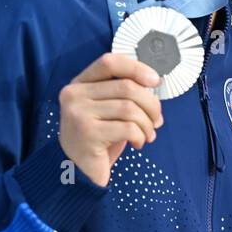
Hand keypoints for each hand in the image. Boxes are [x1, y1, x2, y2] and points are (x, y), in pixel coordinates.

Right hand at [58, 53, 163, 186]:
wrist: (78, 170)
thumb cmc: (100, 136)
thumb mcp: (109, 109)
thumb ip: (125, 94)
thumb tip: (154, 86)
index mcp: (80, 84)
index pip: (110, 62)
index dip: (136, 67)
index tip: (154, 81)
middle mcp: (74, 95)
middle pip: (127, 87)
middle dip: (151, 104)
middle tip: (156, 120)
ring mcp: (78, 114)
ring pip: (130, 108)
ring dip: (147, 123)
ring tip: (148, 134)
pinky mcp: (87, 134)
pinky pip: (128, 127)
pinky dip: (140, 135)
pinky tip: (138, 143)